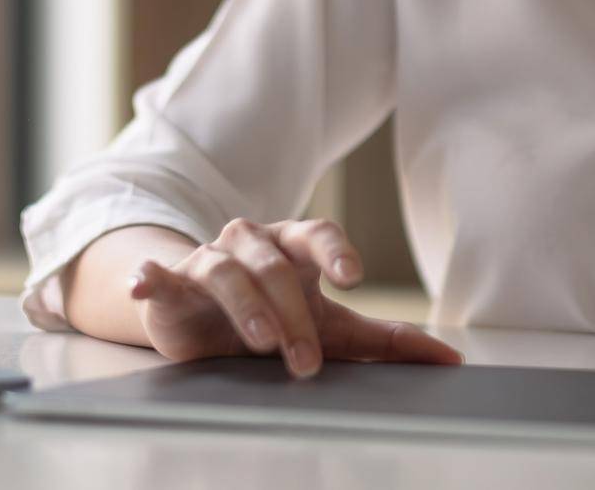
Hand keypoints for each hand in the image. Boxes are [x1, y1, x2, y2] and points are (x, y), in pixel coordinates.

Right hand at [128, 216, 464, 378]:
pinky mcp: (170, 284)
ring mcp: (208, 259)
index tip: (353, 276)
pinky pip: (159, 274)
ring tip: (262, 342)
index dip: (335, 249)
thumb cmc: (279, 315)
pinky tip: (146, 282)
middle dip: (294, 315)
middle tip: (306, 360)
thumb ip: (386, 341)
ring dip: (246, 306)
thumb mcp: (333, 328)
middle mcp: (251, 243)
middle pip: (275, 267)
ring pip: (226, 270)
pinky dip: (151, 275)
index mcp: (293, 246)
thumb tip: (449, 360)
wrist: (206, 319)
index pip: (317, 234)